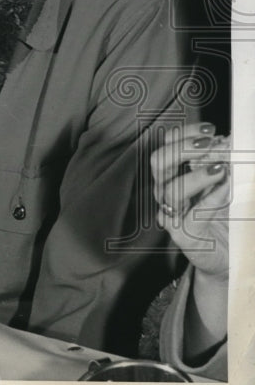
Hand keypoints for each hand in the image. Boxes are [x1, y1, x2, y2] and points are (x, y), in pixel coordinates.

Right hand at [149, 122, 229, 279]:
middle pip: (160, 161)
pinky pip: (191, 215)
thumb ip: (219, 165)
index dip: (186, 134)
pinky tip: (225, 190)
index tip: (211, 129)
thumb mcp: (221, 185)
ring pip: (172, 188)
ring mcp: (170, 212)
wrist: (223, 256)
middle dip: (185, 149)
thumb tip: (225, 142)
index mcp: (172, 174)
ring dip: (198, 175)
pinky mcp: (181, 234)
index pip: (168, 145)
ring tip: (221, 169)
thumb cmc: (220, 218)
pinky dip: (210, 200)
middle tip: (212, 145)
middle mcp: (165, 190)